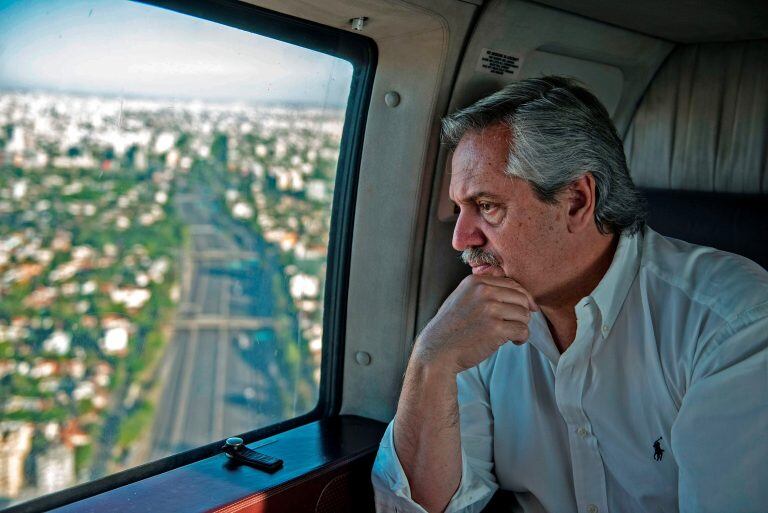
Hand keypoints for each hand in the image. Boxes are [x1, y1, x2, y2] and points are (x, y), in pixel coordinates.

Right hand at [413, 275, 537, 373]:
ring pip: (524, 314)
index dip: (523, 298)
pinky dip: (521, 338)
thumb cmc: (451, 327)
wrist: (437, 350)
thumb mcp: (462, 297)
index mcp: (476, 281)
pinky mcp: (496, 328)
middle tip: (515, 325)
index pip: (512, 284)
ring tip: (511, 335)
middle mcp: (483, 291)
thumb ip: (483, 289)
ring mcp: (490, 309)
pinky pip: (522, 330)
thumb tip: (514, 288)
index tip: (525, 309)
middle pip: (522, 298)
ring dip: (521, 326)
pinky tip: (513, 341)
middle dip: (522, 313)